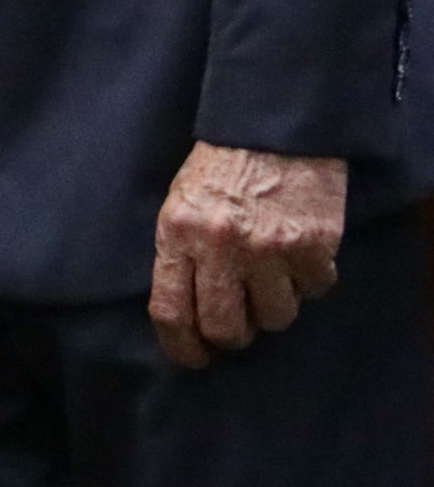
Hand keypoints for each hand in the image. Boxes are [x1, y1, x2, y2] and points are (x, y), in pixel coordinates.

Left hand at [149, 141, 345, 366]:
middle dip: (233, 335)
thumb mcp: (179, 203)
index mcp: (178, 234)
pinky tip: (301, 256)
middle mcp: (222, 246)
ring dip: (274, 307)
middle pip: (226, 328)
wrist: (272, 128)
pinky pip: (315, 291)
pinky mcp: (313, 246)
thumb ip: (179, 254)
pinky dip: (310, 281)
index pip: (171, 310)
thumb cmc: (220, 167)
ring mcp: (270, 249)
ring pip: (276, 318)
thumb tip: (185, 313)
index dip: (181, 346)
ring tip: (272, 278)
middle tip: (239, 323)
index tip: (192, 359)